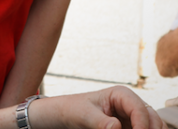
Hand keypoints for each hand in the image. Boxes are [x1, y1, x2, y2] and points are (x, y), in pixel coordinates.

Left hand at [29, 87, 165, 128]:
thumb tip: (116, 127)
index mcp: (121, 94)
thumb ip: (100, 122)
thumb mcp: (84, 114)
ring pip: (153, 127)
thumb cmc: (74, 109)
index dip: (142, 126)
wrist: (67, 115)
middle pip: (153, 120)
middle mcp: (131, 105)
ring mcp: (132, 119)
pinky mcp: (130, 128)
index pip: (140, 110)